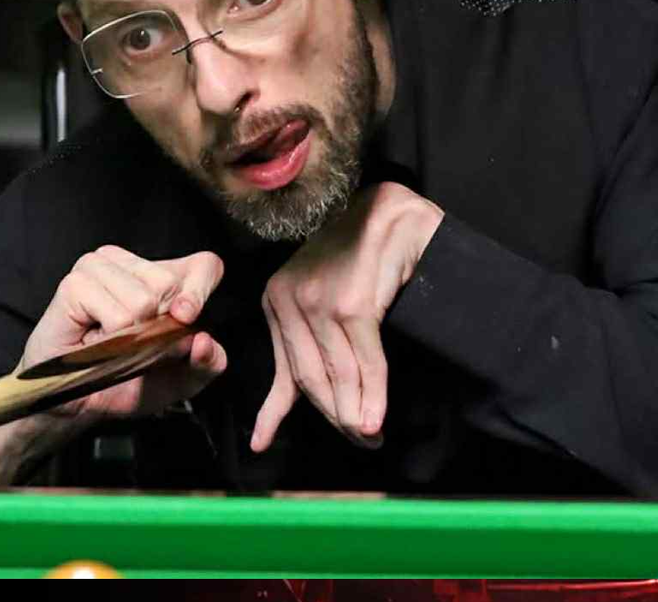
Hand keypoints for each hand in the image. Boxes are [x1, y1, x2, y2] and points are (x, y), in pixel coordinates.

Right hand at [22, 245, 227, 419]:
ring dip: (131, 337)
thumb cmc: (125, 383)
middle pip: (170, 282)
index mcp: (164, 279)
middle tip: (133, 343)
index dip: (200, 289)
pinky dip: (112, 339)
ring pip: (143, 299)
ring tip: (112, 342)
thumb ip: (207, 364)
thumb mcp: (180, 382)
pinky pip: (117, 315)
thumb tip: (205, 341)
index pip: (203, 265)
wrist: (76, 402)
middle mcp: (132, 266)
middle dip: (158, 327)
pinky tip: (95, 338)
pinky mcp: (76, 283)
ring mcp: (100, 268)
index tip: (185, 317)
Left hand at [250, 183, 442, 452]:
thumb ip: (302, 351)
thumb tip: (271, 417)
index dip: (282, 412)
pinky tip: (378, 418)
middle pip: (312, 378)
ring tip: (372, 437)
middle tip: (362, 442)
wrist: (391, 213)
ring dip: (358, 414)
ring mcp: (321, 300)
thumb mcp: (319, 302)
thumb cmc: (357, 259)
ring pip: (339, 374)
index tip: (266, 443)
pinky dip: (375, 393)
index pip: (285, 369)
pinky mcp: (354, 302)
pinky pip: (366, 360)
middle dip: (336, 418)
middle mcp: (289, 299)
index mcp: (275, 300)